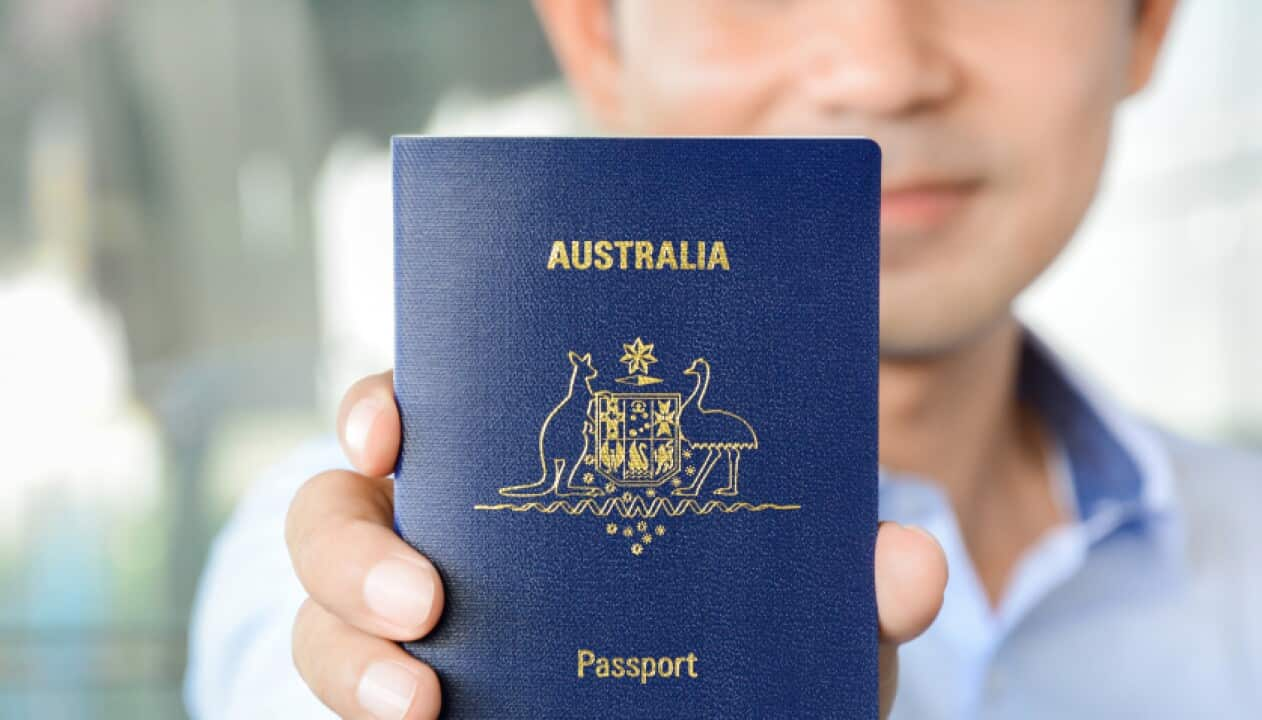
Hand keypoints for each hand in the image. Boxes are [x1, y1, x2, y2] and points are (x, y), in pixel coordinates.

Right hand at [286, 371, 946, 719]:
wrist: (743, 715)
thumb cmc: (761, 649)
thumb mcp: (811, 614)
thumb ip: (856, 589)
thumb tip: (903, 567)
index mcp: (530, 471)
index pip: (428, 410)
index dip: (381, 406)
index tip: (389, 429)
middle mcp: (453, 540)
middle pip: (336, 515)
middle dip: (348, 548)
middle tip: (421, 594)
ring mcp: (421, 634)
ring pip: (322, 625)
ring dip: (348, 659)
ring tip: (420, 706)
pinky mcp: (419, 705)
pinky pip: (359, 705)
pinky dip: (370, 713)